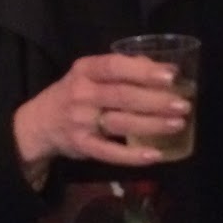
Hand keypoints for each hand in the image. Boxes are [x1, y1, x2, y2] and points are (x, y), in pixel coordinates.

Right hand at [13, 52, 189, 179]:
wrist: (39, 123)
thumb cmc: (75, 93)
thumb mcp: (90, 73)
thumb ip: (122, 68)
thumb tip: (164, 68)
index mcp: (85, 69)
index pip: (115, 66)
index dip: (143, 71)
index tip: (171, 76)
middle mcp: (82, 93)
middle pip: (122, 96)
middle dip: (156, 100)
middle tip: (183, 104)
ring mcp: (81, 121)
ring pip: (120, 123)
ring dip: (152, 125)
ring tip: (177, 124)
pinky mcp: (82, 146)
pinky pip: (109, 153)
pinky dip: (133, 156)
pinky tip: (155, 155)